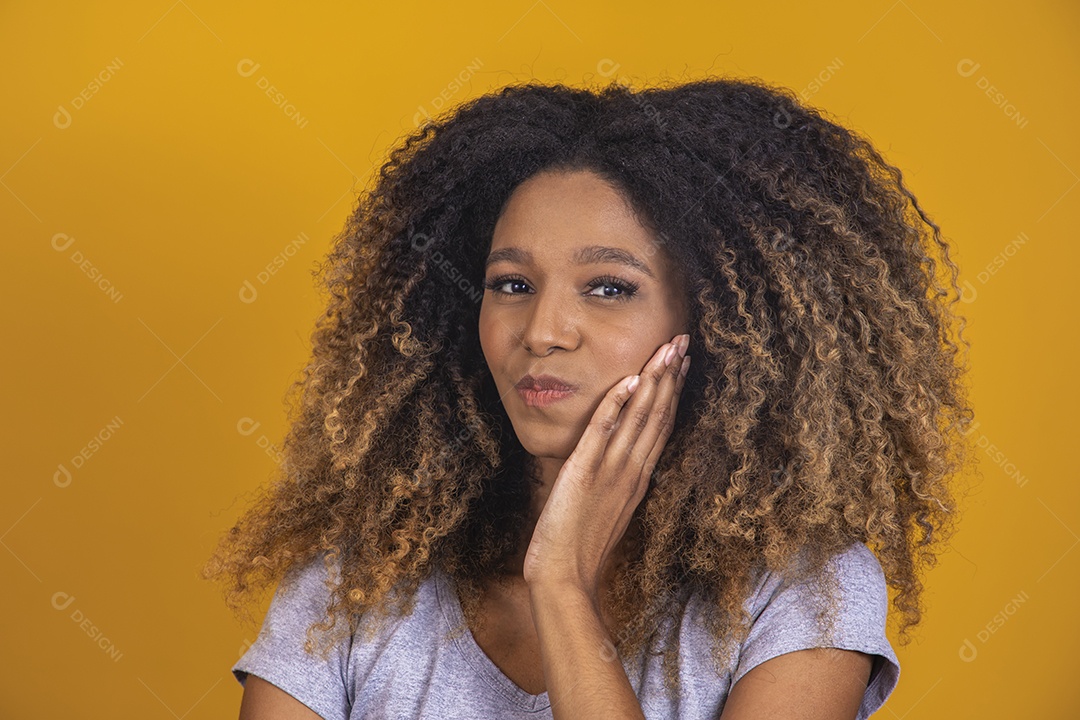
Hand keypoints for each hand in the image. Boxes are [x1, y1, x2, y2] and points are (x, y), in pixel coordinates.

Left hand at [522, 333, 690, 598]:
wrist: (564, 578)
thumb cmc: (580, 551)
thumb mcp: (607, 510)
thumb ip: (617, 483)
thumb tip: (622, 464)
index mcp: (637, 479)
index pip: (660, 426)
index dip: (672, 392)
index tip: (681, 363)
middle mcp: (630, 471)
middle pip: (657, 415)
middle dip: (671, 375)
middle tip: (683, 341)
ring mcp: (610, 471)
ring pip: (638, 418)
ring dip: (653, 380)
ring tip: (666, 349)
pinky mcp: (584, 473)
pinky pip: (603, 433)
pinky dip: (617, 405)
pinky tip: (629, 380)